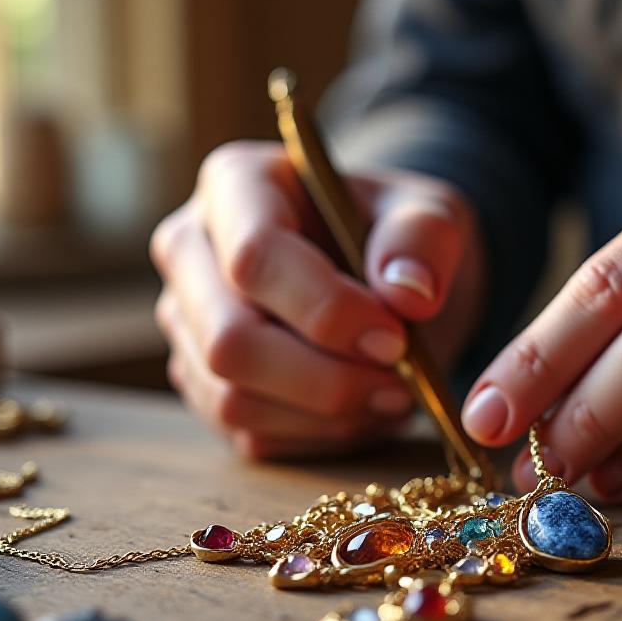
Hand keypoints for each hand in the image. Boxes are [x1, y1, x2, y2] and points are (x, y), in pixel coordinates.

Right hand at [151, 141, 482, 457]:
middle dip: (326, 378)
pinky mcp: (204, 383)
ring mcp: (188, 323)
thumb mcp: (433, 215)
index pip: (255, 258)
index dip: (326, 310)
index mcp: (236, 185)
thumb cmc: (399, 236)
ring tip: (393, 396)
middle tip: (402, 383)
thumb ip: (424, 239)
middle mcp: (191, 251)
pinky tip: (364, 411)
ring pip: (232, 398)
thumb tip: (408, 293)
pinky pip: (248, 433)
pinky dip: (317, 435)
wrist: (388, 279)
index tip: (396, 339)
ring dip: (327, 414)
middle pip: (229, 341)